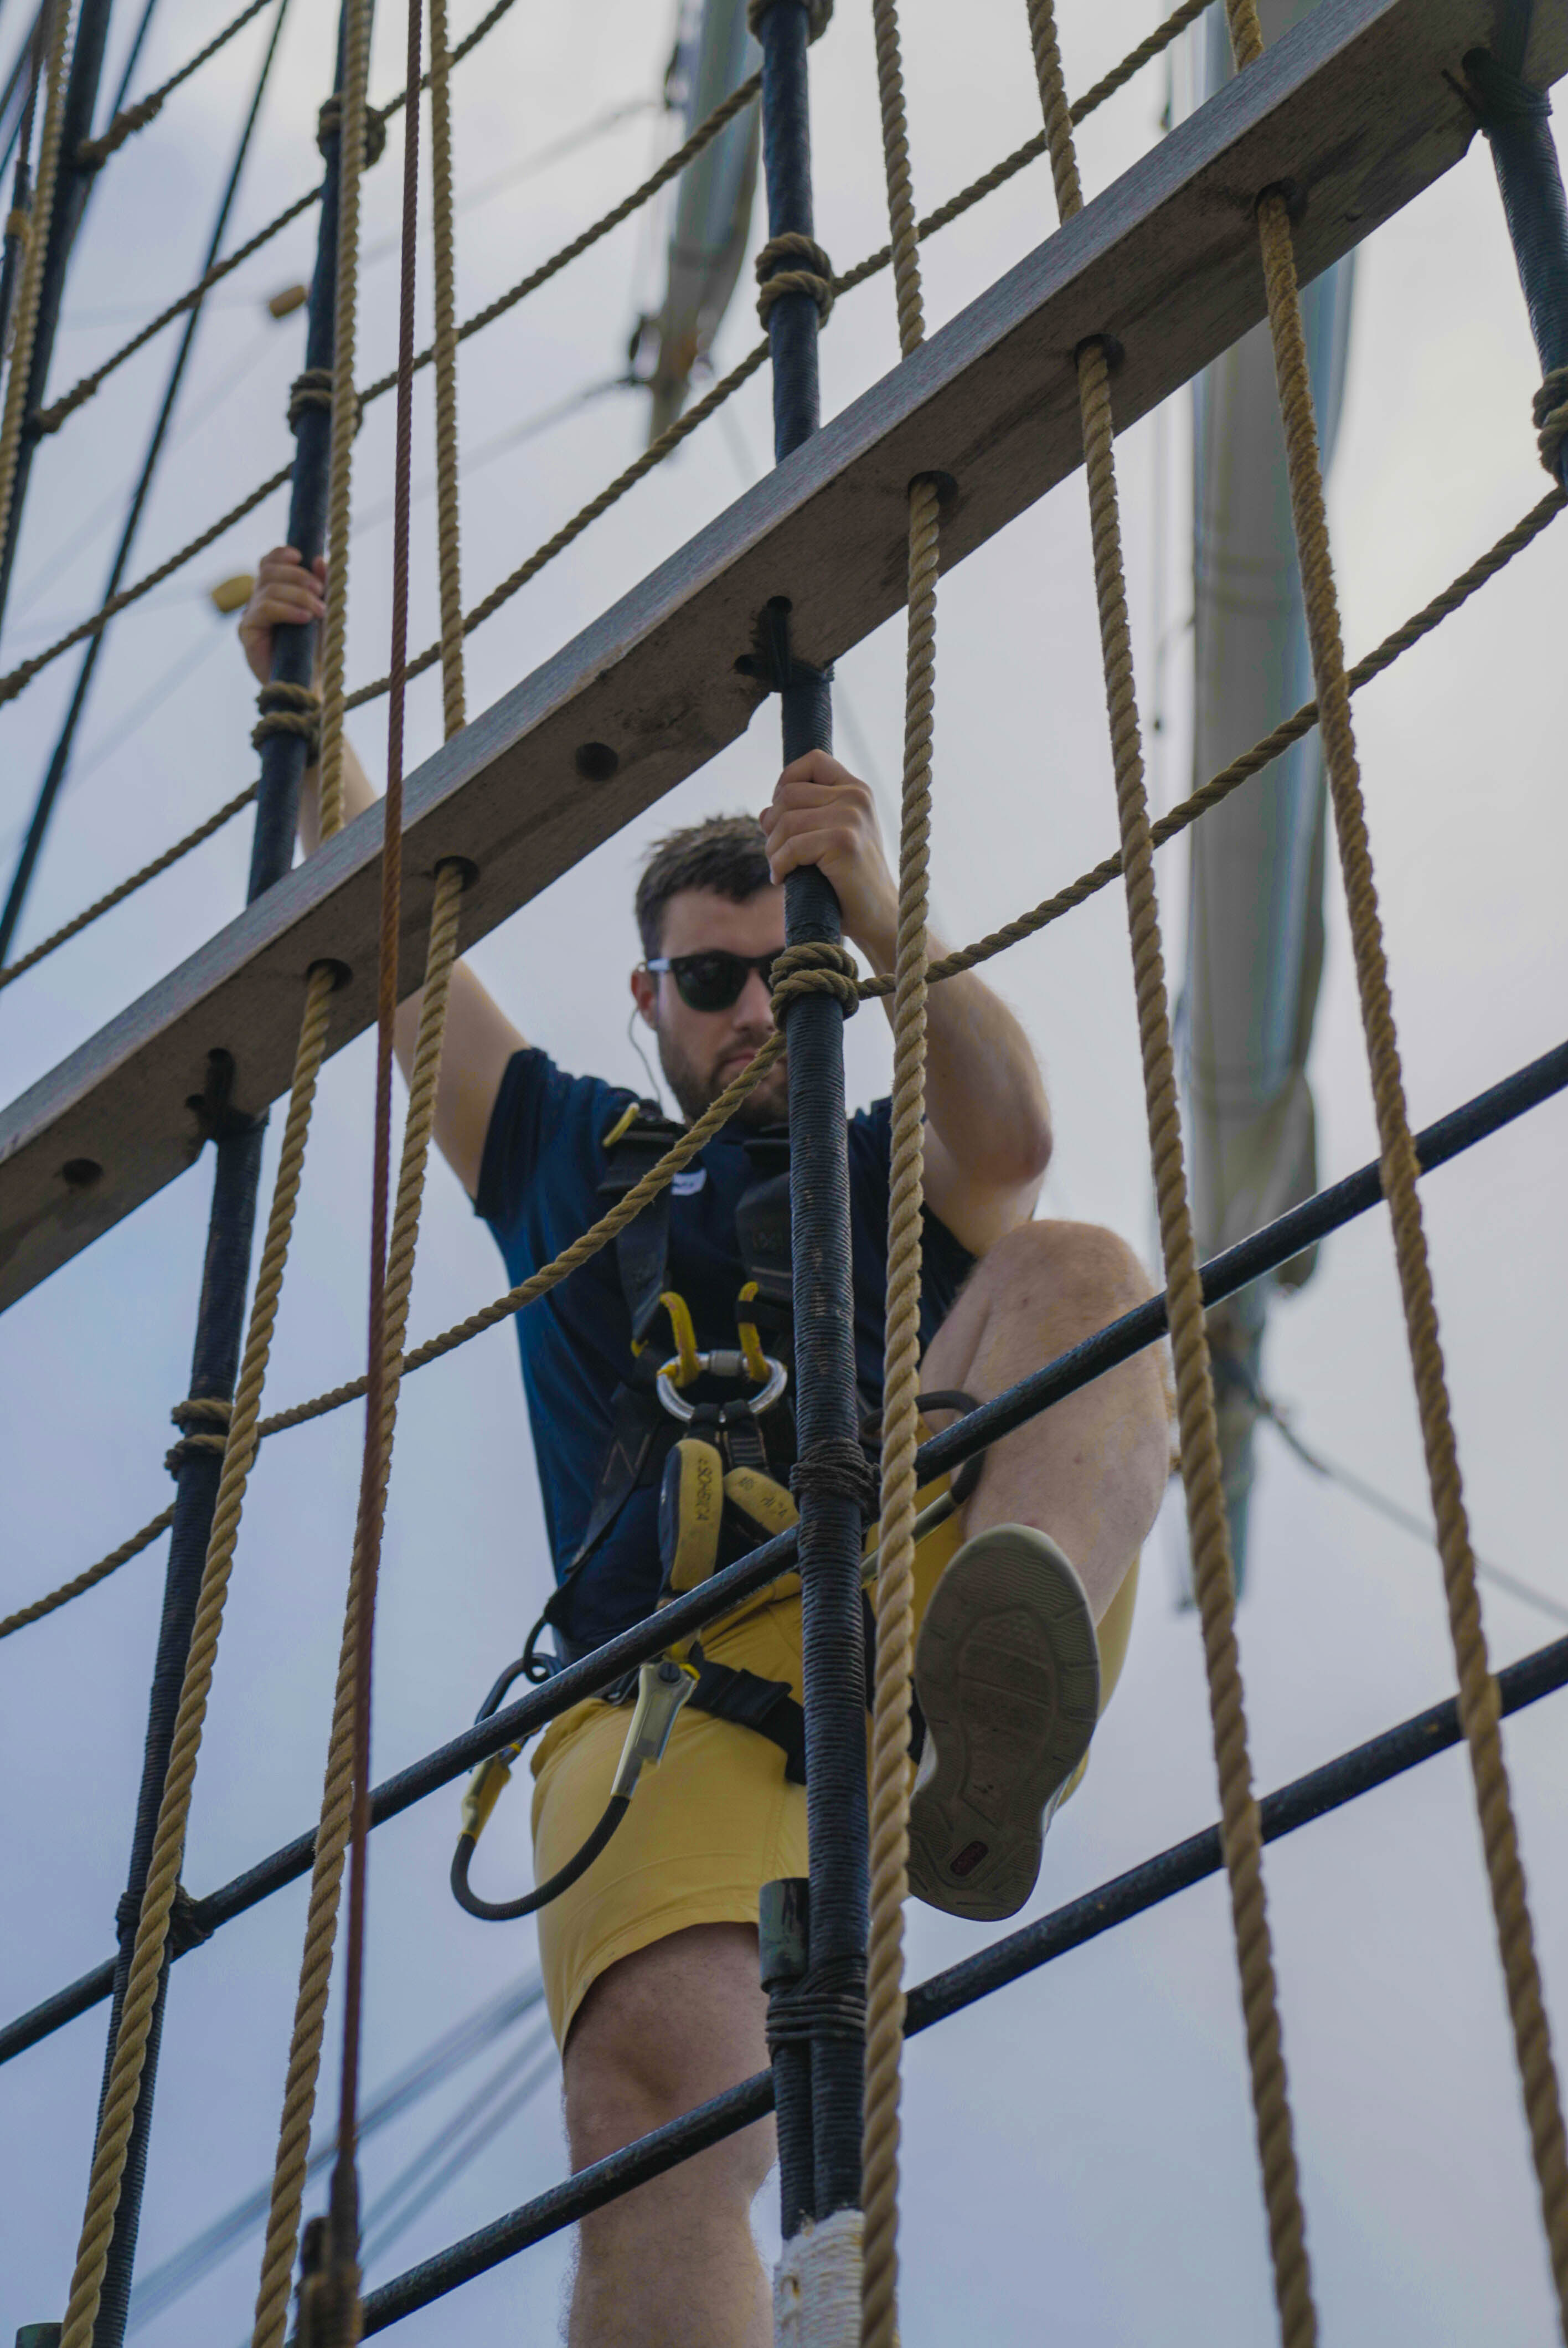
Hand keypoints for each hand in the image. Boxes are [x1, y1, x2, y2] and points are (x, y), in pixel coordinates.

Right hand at [237, 545, 326, 686]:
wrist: (308, 685)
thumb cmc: (315, 651)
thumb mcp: (323, 614)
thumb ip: (321, 587)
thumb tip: (319, 559)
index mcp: (274, 593)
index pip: (269, 563)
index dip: (281, 554)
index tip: (301, 556)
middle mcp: (259, 601)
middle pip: (269, 571)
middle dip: (298, 576)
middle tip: (320, 591)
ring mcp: (251, 615)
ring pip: (268, 587)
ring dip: (298, 594)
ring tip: (319, 611)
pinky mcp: (247, 631)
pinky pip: (264, 608)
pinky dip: (287, 609)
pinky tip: (305, 618)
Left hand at [759, 751, 897, 966]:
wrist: (879, 917)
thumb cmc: (849, 882)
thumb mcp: (827, 840)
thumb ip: (801, 819)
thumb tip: (764, 812)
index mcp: (856, 789)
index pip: (812, 760)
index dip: (785, 782)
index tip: (781, 814)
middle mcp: (856, 797)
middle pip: (788, 793)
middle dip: (773, 826)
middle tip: (778, 854)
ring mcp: (851, 817)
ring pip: (785, 820)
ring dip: (772, 850)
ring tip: (781, 869)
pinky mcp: (843, 843)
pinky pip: (791, 846)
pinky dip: (778, 865)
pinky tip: (782, 879)